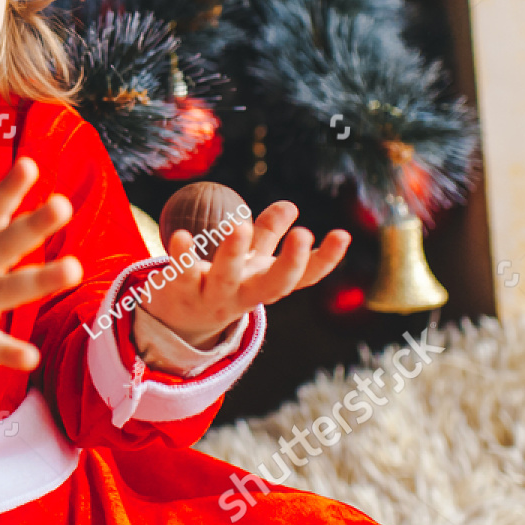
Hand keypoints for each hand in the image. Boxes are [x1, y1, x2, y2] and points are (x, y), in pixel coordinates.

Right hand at [0, 157, 83, 373]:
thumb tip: (17, 193)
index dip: (8, 189)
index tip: (30, 165)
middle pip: (2, 243)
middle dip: (32, 225)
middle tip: (63, 206)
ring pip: (4, 289)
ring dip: (39, 279)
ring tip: (75, 268)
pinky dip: (9, 352)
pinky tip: (33, 357)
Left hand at [144, 201, 350, 347]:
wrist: (180, 320)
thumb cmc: (225, 280)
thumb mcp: (251, 260)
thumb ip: (268, 233)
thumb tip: (290, 205)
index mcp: (267, 285)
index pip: (304, 277)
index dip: (327, 259)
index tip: (343, 234)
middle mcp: (246, 295)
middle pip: (273, 285)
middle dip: (290, 262)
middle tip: (304, 234)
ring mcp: (214, 297)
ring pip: (226, 278)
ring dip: (234, 253)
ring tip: (241, 226)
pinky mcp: (183, 293)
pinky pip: (182, 275)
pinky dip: (181, 256)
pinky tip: (181, 235)